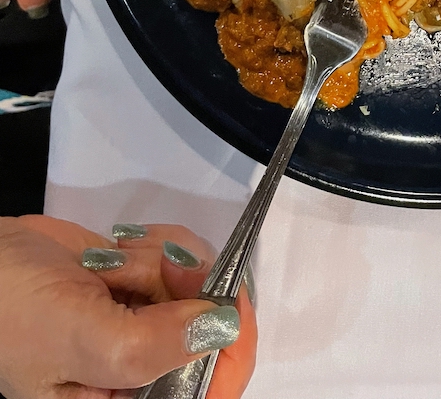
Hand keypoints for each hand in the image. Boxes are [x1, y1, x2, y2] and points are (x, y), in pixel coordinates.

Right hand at [0, 215, 256, 398]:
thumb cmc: (13, 312)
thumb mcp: (79, 342)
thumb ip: (150, 346)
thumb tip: (221, 329)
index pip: (206, 394)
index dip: (230, 354)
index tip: (229, 305)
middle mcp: (141, 373)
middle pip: (209, 335)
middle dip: (187, 293)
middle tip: (162, 267)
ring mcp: (144, 324)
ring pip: (197, 289)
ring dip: (161, 264)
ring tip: (113, 263)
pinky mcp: (142, 284)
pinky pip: (180, 261)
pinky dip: (158, 245)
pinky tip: (118, 248)